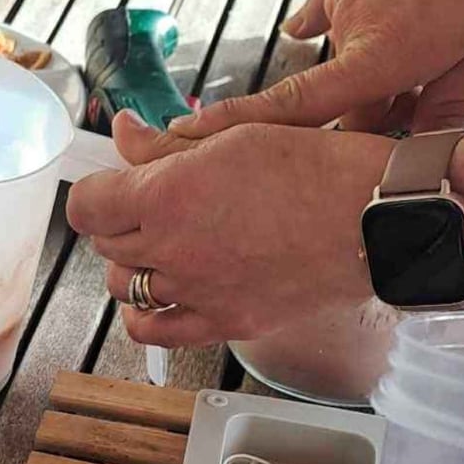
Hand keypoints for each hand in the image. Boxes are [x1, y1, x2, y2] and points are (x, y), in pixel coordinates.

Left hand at [65, 111, 393, 346]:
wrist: (377, 219)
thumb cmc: (316, 169)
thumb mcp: (235, 136)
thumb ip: (166, 145)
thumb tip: (124, 132)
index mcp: (168, 195)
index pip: (86, 205)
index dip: (96, 193)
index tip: (112, 186)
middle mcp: (172, 249)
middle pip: (105, 244)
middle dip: (120, 222)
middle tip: (152, 206)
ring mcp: (194, 291)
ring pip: (124, 287)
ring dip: (132, 265)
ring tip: (164, 245)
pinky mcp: (221, 322)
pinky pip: (153, 332)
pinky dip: (145, 316)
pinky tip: (159, 297)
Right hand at [172, 0, 463, 137]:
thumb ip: (448, 105)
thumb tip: (424, 146)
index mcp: (381, 57)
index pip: (294, 107)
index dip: (235, 125)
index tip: (188, 136)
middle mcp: (352, 26)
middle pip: (339, 93)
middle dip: (367, 109)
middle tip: (414, 102)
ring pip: (344, 50)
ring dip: (369, 58)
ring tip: (421, 40)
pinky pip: (327, 4)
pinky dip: (338, 18)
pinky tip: (335, 22)